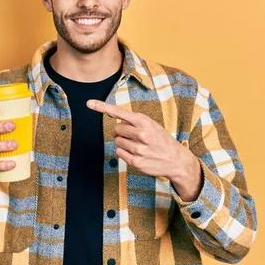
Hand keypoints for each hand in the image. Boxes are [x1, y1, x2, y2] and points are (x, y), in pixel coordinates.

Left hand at [86, 99, 201, 200]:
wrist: (176, 160)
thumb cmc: (161, 140)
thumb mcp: (151, 125)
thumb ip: (134, 122)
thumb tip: (116, 123)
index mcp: (144, 122)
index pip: (119, 113)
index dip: (102, 107)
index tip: (89, 103)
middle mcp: (141, 134)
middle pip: (116, 129)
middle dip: (121, 132)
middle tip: (134, 136)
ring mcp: (138, 149)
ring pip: (117, 141)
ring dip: (124, 142)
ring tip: (138, 145)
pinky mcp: (135, 162)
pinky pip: (119, 152)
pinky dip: (124, 152)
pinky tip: (137, 154)